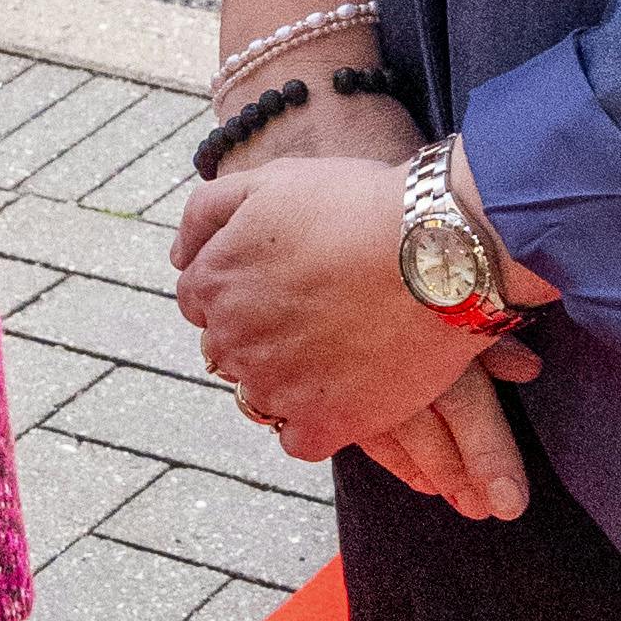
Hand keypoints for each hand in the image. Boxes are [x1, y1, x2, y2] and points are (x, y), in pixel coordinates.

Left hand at [176, 123, 541, 513]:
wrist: (441, 250)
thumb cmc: (361, 205)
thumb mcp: (272, 181)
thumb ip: (208, 213)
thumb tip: (179, 257)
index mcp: (213, 282)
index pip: (200, 301)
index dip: (242, 289)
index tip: (286, 283)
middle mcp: (232, 339)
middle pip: (227, 351)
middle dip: (260, 335)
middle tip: (318, 316)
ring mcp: (275, 386)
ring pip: (259, 397)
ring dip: (287, 380)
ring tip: (339, 350)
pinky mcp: (323, 424)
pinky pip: (298, 439)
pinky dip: (316, 422)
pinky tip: (348, 391)